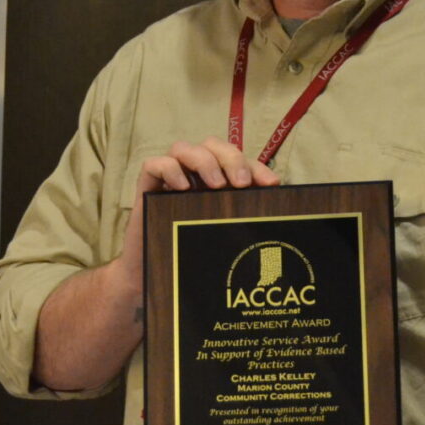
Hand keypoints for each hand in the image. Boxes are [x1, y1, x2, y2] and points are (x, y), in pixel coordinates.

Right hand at [118, 137, 279, 275]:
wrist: (152, 279)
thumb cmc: (192, 256)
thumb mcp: (224, 235)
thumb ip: (243, 220)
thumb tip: (278, 211)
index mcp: (216, 182)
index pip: (238, 161)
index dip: (256, 167)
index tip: (271, 184)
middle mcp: (193, 174)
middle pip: (212, 145)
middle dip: (231, 158)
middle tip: (241, 182)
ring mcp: (168, 179)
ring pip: (183, 148)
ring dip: (204, 161)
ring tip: (216, 185)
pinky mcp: (146, 187)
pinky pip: (153, 164)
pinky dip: (170, 169)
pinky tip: (183, 187)